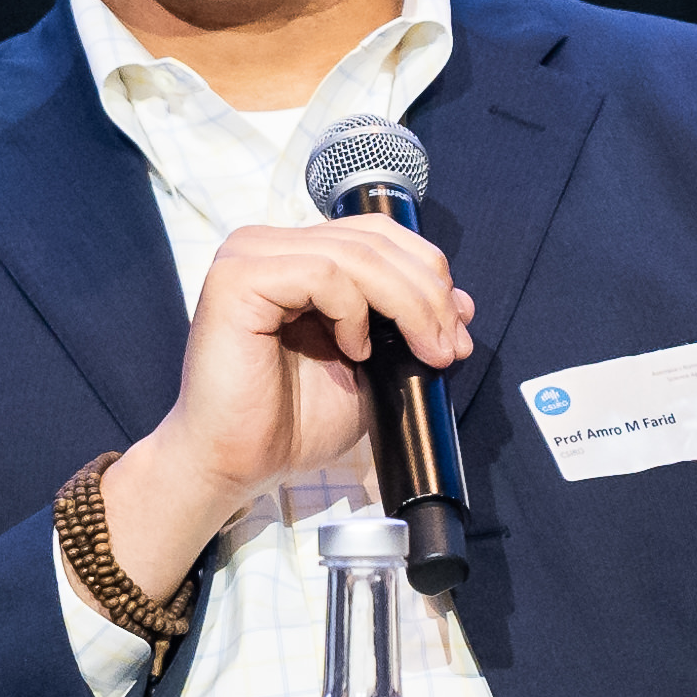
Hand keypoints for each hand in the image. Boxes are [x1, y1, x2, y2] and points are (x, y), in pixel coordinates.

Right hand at [97, 211, 476, 605]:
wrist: (236, 463)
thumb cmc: (289, 422)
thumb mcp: (370, 366)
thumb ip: (406, 329)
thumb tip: (460, 302)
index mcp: (295, 256)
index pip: (377, 233)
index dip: (426, 272)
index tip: (458, 328)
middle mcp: (268, 245)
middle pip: (374, 238)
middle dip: (428, 293)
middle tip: (450, 346)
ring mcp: (248, 256)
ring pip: (357, 253)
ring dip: (407, 303)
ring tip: (424, 351)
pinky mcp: (238, 279)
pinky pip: (322, 273)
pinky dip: (354, 311)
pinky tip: (356, 350)